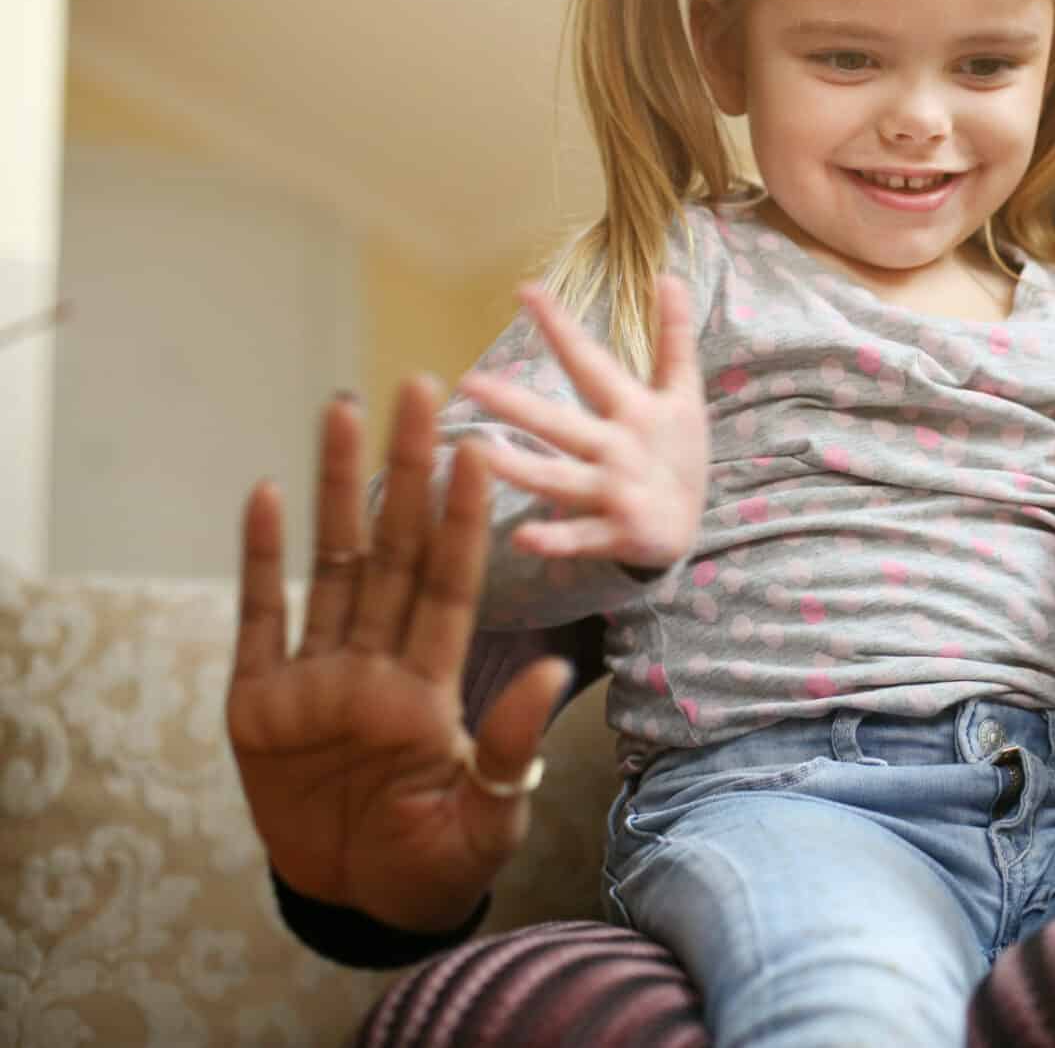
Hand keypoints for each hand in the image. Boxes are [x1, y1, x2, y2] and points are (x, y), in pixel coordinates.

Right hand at [227, 381, 568, 932]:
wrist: (359, 905)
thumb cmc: (436, 862)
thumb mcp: (487, 815)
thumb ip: (510, 745)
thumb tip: (558, 671)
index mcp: (430, 686)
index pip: (450, 582)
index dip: (462, 517)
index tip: (480, 449)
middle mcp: (374, 664)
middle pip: (392, 549)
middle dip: (405, 469)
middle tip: (421, 389)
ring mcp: (315, 676)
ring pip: (330, 562)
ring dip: (337, 487)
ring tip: (345, 410)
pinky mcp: (257, 703)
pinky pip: (260, 618)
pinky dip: (260, 558)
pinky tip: (269, 492)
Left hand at [459, 276, 706, 569]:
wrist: (690, 526)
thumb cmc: (676, 454)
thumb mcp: (683, 394)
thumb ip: (673, 338)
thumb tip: (669, 276)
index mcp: (633, 409)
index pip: (588, 361)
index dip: (559, 327)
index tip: (525, 291)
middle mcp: (619, 447)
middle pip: (560, 422)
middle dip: (517, 403)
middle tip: (470, 383)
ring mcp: (616, 491)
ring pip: (560, 479)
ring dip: (520, 470)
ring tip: (477, 454)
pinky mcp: (616, 532)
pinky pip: (578, 537)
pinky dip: (554, 540)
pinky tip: (521, 537)